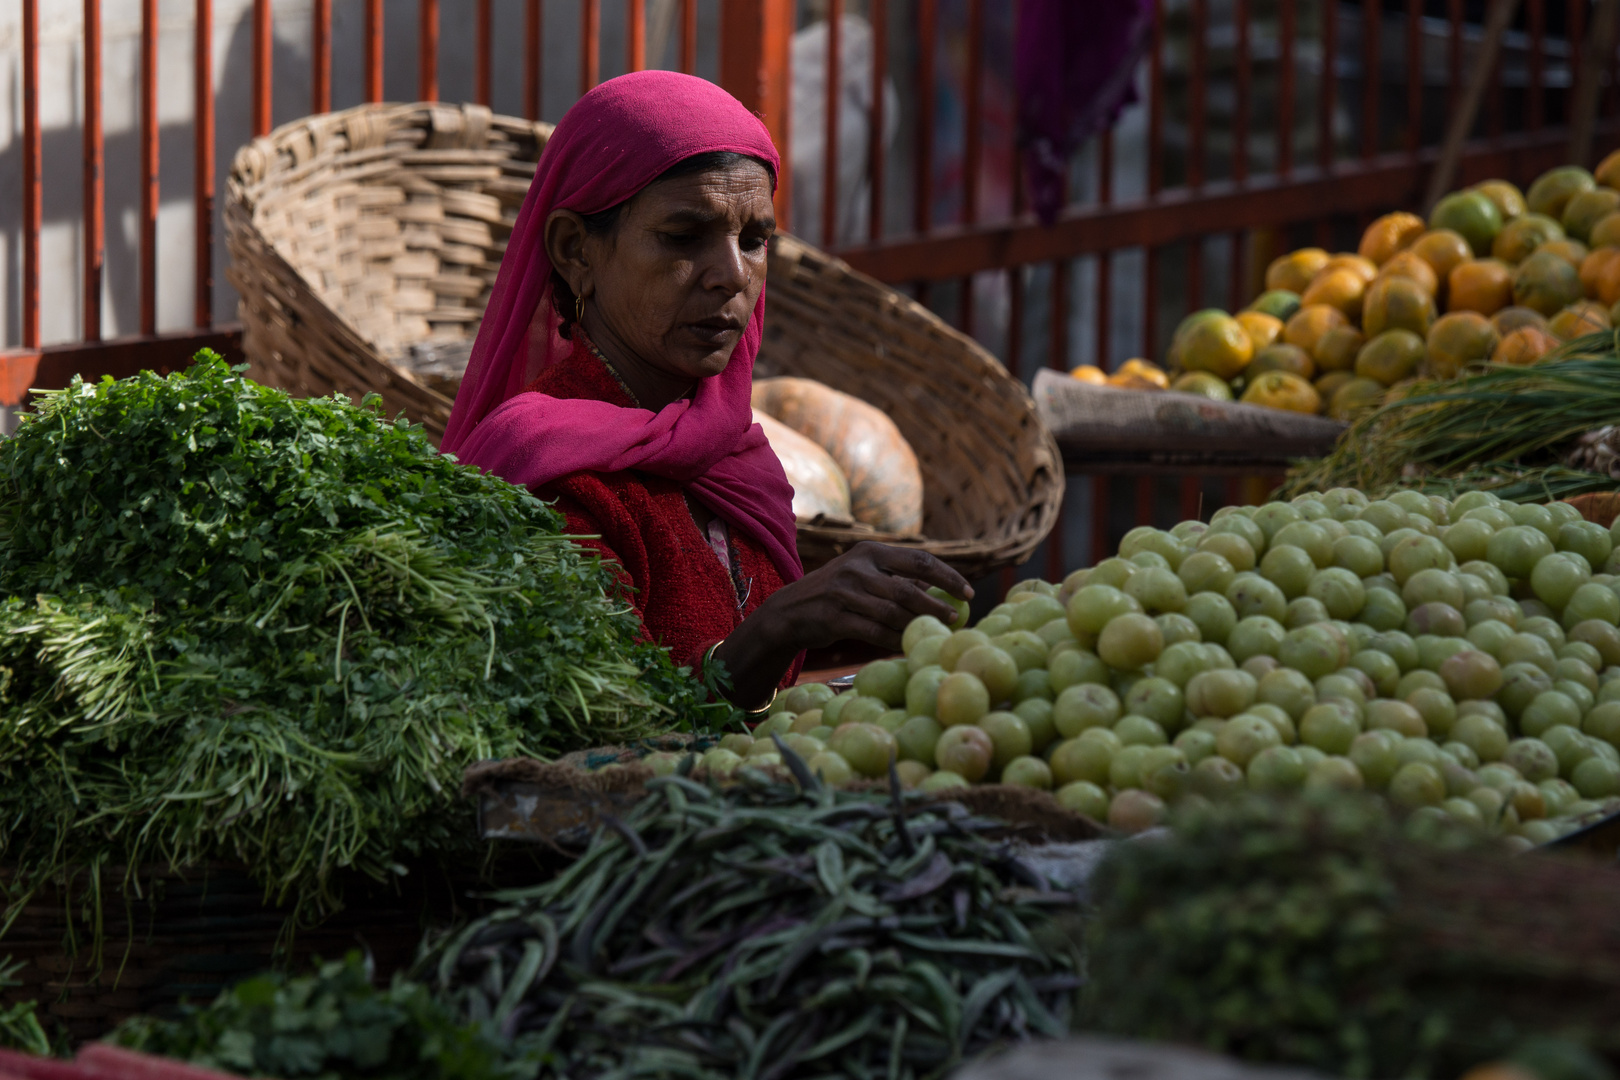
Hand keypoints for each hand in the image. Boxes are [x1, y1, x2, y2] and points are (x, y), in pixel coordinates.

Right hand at [712, 542, 972, 707]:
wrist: (790, 611)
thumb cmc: (838, 593)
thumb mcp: (864, 574)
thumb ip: (897, 577)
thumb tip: (943, 588)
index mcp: (871, 551)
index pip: (919, 559)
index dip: (947, 576)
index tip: (968, 592)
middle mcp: (857, 567)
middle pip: (908, 588)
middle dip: (937, 606)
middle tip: (958, 619)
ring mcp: (844, 592)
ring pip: (892, 613)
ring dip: (919, 627)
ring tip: (937, 636)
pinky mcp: (834, 617)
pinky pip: (874, 632)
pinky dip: (894, 641)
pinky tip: (908, 647)